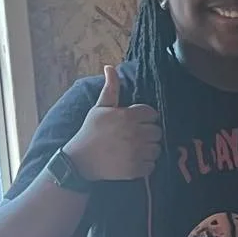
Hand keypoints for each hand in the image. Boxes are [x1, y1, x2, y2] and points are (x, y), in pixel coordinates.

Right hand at [64, 66, 161, 181]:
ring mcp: (136, 152)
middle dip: (149, 133)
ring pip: (157, 148)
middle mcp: (134, 133)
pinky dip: (146, 164)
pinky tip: (133, 160)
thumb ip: (111, 88)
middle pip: (157, 131)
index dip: (146, 118)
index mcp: (127, 116)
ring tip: (135, 148)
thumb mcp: (99, 108)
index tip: (136, 122)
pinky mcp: (136, 169)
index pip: (152, 114)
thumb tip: (110, 67)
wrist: (80, 160)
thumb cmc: (90, 132)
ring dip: (149, 149)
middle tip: (136, 136)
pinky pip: (152, 165)